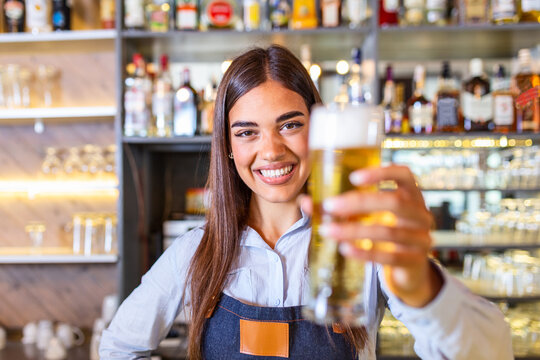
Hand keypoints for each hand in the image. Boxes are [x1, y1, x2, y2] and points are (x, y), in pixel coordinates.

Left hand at [299, 165, 441, 306]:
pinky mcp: (415, 260)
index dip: (382, 173)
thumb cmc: (385, 229)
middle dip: (359, 203)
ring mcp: (421, 237)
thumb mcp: (369, 215)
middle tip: (329, 206)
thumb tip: (305, 201)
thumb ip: (341, 206)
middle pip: (394, 202)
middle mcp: (420, 213)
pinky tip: (345, 249)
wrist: (410, 266)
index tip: (354, 177)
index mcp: (411, 193)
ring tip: (327, 231)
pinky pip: (389, 257)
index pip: (404, 174)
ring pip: (387, 232)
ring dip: (354, 231)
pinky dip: (365, 253)